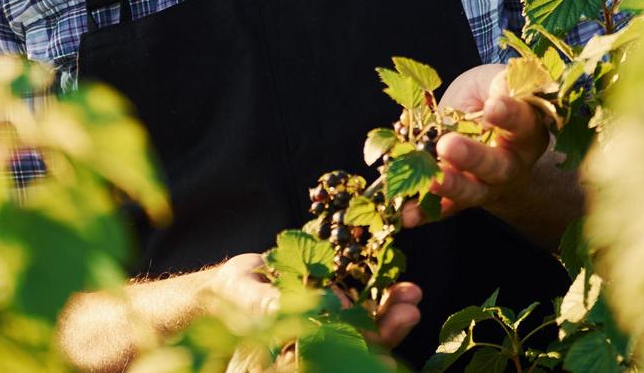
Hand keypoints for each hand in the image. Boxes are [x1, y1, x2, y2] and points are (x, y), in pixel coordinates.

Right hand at [209, 255, 420, 350]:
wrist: (231, 284)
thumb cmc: (230, 295)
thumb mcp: (246, 297)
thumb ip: (273, 303)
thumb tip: (319, 304)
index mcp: (296, 353)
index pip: (330, 358)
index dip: (357, 353)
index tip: (382, 353)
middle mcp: (319, 342)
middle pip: (357, 345)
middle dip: (385, 330)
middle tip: (409, 313)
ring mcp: (329, 324)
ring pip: (366, 325)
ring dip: (391, 312)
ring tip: (412, 295)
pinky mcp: (336, 302)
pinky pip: (364, 302)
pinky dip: (383, 294)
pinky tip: (403, 287)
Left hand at [401, 63, 550, 227]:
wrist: (480, 130)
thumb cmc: (488, 98)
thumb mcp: (493, 82)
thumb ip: (499, 84)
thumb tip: (500, 93)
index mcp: (526, 132)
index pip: (523, 124)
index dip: (510, 116)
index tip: (492, 106)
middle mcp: (511, 164)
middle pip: (498, 166)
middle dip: (473, 158)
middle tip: (448, 145)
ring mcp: (486, 186)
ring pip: (472, 192)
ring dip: (449, 187)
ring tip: (430, 181)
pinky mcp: (460, 200)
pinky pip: (443, 208)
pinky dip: (424, 212)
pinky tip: (407, 215)